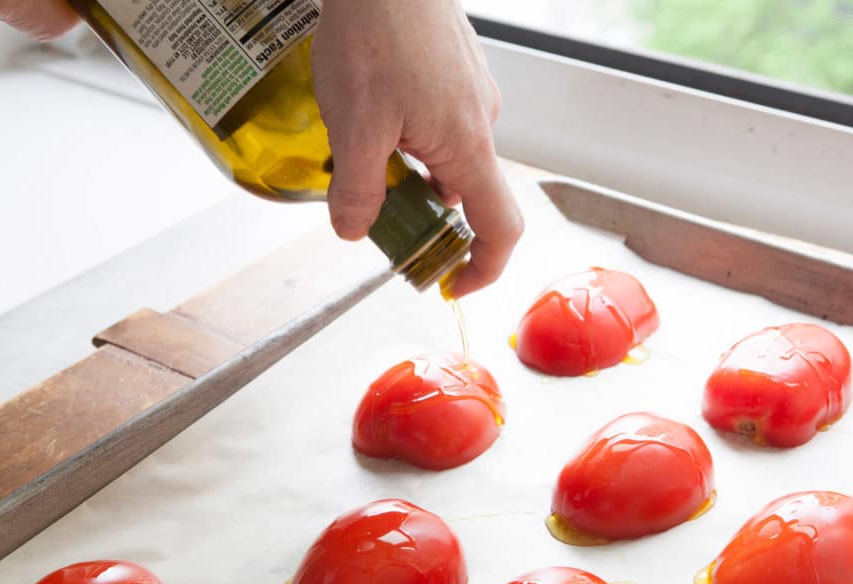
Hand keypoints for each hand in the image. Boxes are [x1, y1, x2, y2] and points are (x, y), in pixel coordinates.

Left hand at [312, 0, 522, 296]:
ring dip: (411, 170)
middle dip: (424, 215)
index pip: (499, 229)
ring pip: (447, 155)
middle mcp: (481, 123)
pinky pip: (441, 122)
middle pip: (466, 194)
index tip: (452, 284)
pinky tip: (370, 110)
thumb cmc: (377, 30)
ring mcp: (473, 94)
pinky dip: (410, 136)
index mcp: (467, 147)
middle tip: (377, 212)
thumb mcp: (353, 124)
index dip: (483, 269)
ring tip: (360, 148)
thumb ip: (355, 189)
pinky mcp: (457, 71)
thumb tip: (354, 230)